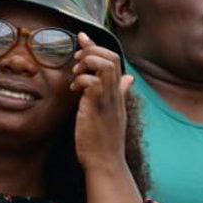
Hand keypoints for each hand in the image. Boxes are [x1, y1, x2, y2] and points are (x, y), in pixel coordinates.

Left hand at [71, 34, 133, 173]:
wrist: (105, 163)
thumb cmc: (105, 139)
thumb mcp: (114, 112)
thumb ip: (119, 93)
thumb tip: (129, 78)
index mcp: (117, 93)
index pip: (115, 60)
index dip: (97, 46)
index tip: (81, 38)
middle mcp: (115, 94)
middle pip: (112, 57)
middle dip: (91, 50)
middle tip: (76, 60)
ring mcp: (108, 100)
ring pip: (105, 65)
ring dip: (87, 62)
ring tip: (76, 73)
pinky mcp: (97, 108)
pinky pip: (92, 83)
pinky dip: (81, 80)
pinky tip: (74, 89)